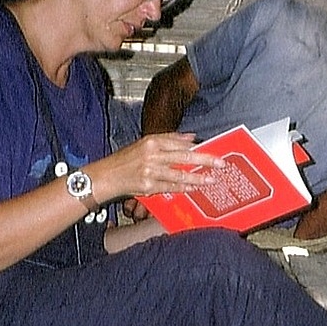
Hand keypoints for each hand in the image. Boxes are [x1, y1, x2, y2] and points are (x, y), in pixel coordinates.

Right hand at [110, 132, 224, 199]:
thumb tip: (191, 137)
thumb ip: (169, 139)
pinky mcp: (148, 186)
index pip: (180, 143)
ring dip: (198, 178)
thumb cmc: (126, 159)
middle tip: (220, 163)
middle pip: (185, 157)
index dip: (199, 147)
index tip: (213, 149)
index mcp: (152, 141)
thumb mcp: (145, 143)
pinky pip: (170, 187)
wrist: (106, 176)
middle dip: (205, 160)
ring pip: (180, 175)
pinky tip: (193, 188)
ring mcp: (151, 171)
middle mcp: (152, 155)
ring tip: (210, 180)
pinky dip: (183, 188)